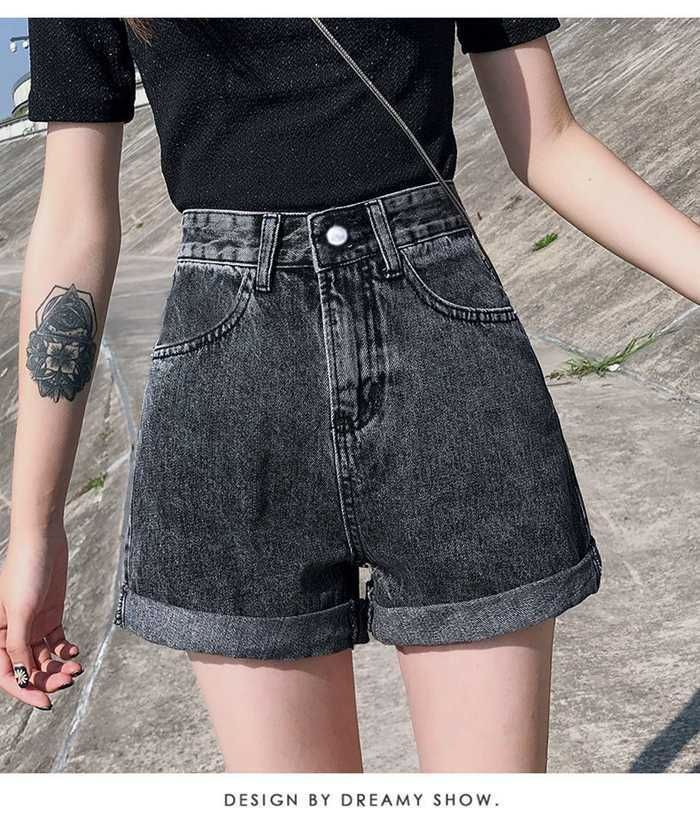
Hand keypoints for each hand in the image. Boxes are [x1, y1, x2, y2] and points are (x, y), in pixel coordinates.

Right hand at [0, 526, 82, 709]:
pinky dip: (65, 650)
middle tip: (69, 680)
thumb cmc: (26, 570)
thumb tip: (23, 676)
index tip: (46, 702)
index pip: (8, 674)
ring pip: (45, 658)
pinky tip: (73, 650)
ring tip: (77, 667)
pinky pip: (56, 642)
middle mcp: (13, 633)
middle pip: (29, 669)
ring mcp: (33, 625)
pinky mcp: (50, 615)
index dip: (24, 690)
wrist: (44, 541)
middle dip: (47, 679)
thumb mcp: (21, 610)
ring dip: (59, 666)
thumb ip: (19, 644)